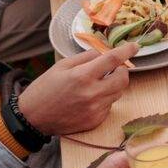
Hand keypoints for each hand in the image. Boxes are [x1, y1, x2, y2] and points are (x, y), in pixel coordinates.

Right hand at [18, 43, 138, 134]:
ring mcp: (96, 109)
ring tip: (96, 84)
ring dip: (113, 85)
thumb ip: (86, 58)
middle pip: (123, 79)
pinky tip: (88, 99)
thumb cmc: (45, 88)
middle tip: (113, 68)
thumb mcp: (61, 66)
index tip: (135, 46)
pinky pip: (109, 106)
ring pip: (118, 93)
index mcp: (82, 76)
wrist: (32, 118)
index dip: (127, 51)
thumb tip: (104, 53)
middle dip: (122, 70)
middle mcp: (92, 94)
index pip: (113, 60)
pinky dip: (104, 99)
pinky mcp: (96, 121)